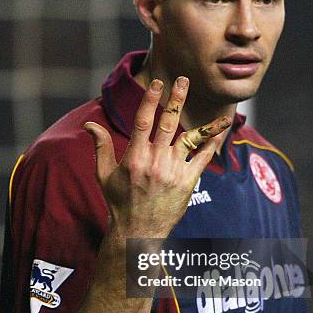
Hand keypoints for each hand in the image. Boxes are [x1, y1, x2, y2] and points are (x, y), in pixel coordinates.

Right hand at [84, 77, 230, 238]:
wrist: (137, 231)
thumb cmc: (119, 202)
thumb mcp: (104, 175)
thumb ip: (101, 146)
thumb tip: (89, 124)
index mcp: (134, 157)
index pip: (143, 121)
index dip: (150, 99)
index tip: (157, 83)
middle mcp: (155, 162)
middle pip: (167, 123)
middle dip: (176, 100)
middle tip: (183, 81)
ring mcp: (173, 172)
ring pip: (191, 140)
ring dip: (206, 125)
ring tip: (222, 114)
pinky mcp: (187, 183)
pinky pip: (203, 160)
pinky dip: (212, 146)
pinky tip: (221, 133)